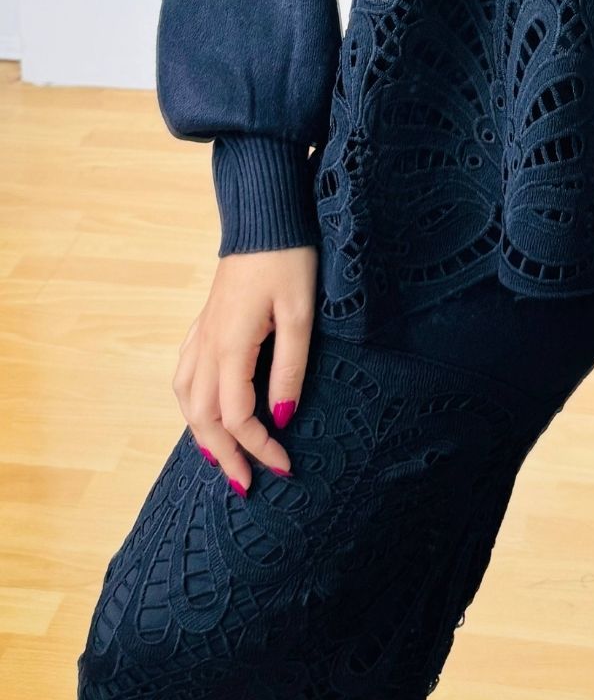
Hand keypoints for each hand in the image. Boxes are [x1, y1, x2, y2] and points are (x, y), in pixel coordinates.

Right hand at [171, 246, 317, 494]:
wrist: (265, 214)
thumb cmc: (288, 258)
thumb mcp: (301, 314)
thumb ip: (290, 369)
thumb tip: (282, 418)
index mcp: (231, 346)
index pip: (236, 417)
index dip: (258, 447)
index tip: (284, 466)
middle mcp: (208, 345)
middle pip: (202, 417)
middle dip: (223, 456)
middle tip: (246, 485)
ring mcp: (202, 332)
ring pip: (187, 398)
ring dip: (202, 433)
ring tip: (222, 458)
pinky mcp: (205, 321)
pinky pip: (186, 373)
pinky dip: (192, 403)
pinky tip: (204, 410)